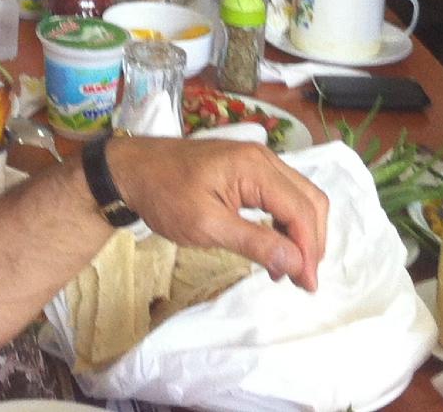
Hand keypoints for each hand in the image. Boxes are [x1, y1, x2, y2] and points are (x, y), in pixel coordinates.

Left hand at [109, 138, 327, 291]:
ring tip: (289, 269)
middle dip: (311, 242)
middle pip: (309, 200)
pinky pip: (281, 194)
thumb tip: (296, 263)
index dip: (309, 250)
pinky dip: (286, 222)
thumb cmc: (163, 195)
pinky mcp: (246, 168)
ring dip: (301, 233)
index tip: (306, 285)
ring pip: (299, 197)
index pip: (300, 210)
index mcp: (254, 167)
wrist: (130, 169)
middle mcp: (263, 158)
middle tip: (301, 280)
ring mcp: (256, 160)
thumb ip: (254, 243)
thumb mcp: (205, 225)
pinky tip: (275, 248)